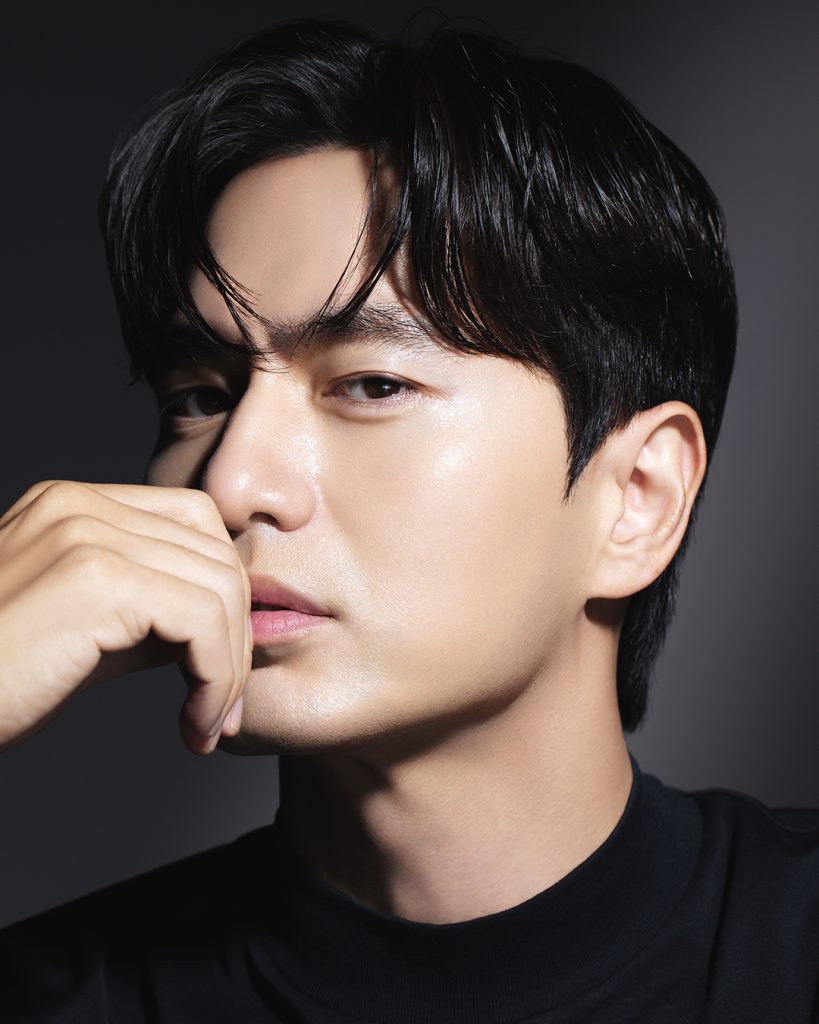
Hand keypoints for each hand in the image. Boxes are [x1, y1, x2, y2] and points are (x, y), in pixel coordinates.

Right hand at [0, 481, 250, 754]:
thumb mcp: (83, 633)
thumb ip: (148, 613)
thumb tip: (221, 624)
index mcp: (74, 506)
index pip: (196, 523)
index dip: (224, 594)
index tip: (219, 668)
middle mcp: (79, 505)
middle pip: (216, 553)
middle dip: (236, 636)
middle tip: (223, 707)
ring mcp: (84, 533)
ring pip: (219, 588)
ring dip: (229, 668)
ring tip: (207, 723)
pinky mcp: (93, 578)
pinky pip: (202, 621)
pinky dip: (216, 680)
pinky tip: (193, 726)